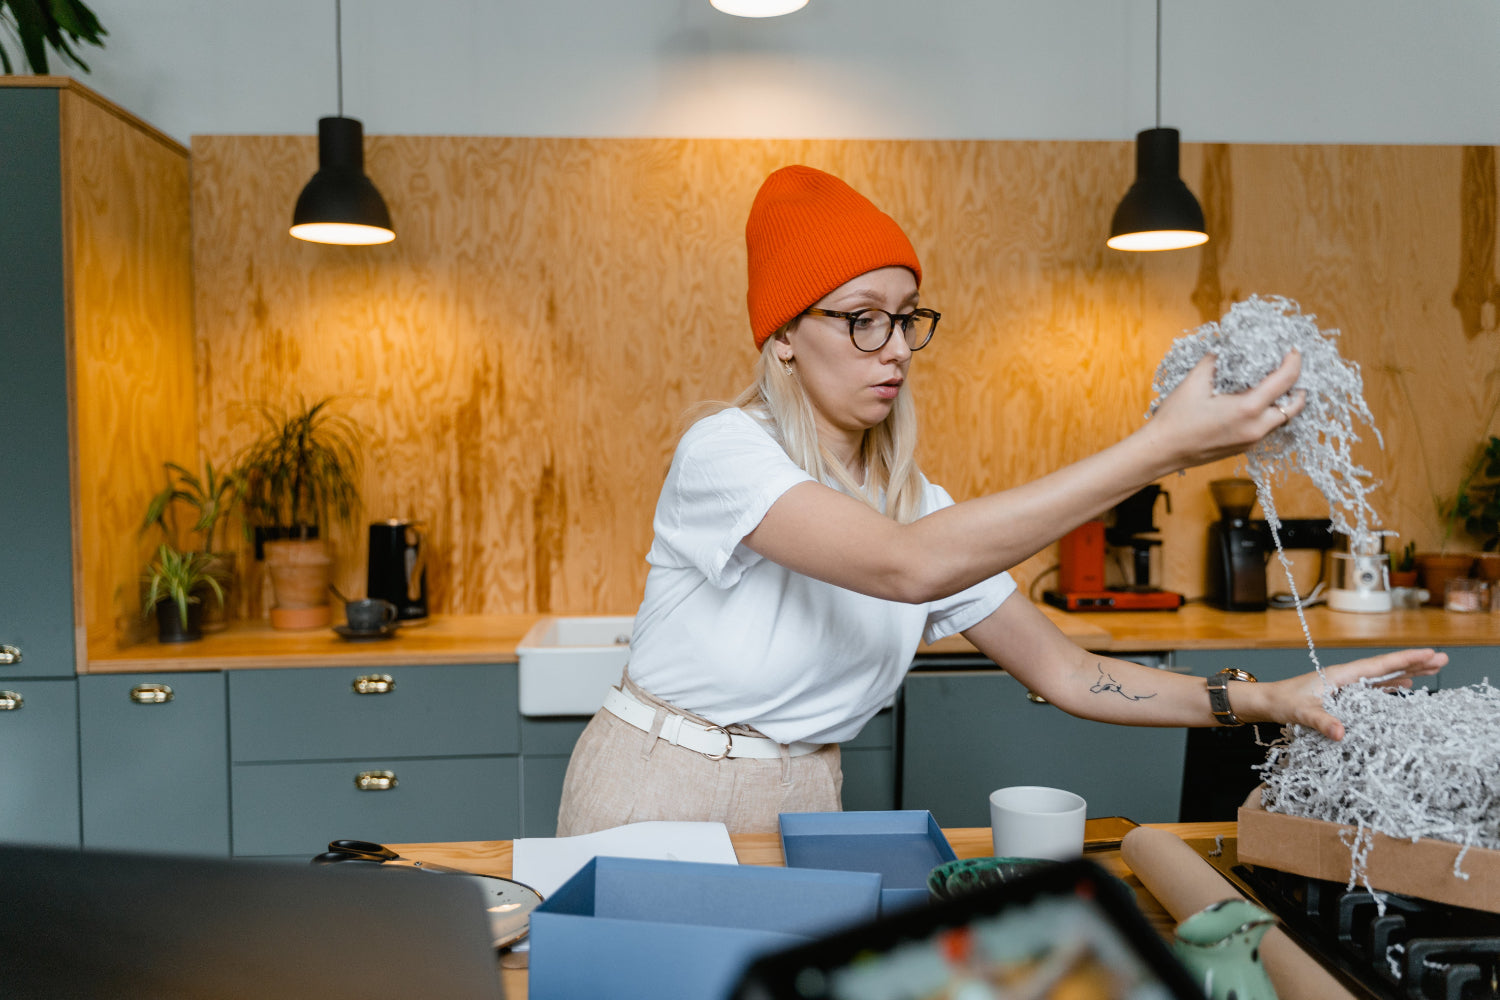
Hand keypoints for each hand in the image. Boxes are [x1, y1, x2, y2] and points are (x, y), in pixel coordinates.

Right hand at [1143, 351, 1306, 470]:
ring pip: (1282, 418)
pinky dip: (1269, 412)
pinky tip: (1254, 401)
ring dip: (1284, 400)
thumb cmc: (1176, 418)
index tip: (1292, 349)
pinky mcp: (1244, 447)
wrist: (1162, 451)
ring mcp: (1251, 440)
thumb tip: (1229, 345)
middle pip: (1294, 405)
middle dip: (1298, 384)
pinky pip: (1267, 427)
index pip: (1285, 381)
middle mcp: (1256, 428)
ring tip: (1274, 383)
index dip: (1293, 361)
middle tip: (1288, 368)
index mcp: (1247, 409)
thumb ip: (1216, 360)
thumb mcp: (1195, 381)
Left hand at [1253, 648, 1447, 739]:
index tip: (1429, 654)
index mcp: (1341, 676)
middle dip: (1414, 663)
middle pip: (1387, 668)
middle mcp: (1346, 677)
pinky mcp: (1344, 695)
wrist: (1266, 702)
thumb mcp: (1301, 713)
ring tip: (1431, 669)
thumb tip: (1341, 733)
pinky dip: (1392, 685)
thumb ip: (1320, 721)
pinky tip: (1405, 686)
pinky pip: (1375, 687)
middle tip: (1442, 660)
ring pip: (1383, 677)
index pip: (1380, 666)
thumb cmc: (1281, 703)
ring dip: (1407, 673)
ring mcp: (1346, 686)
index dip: (1406, 661)